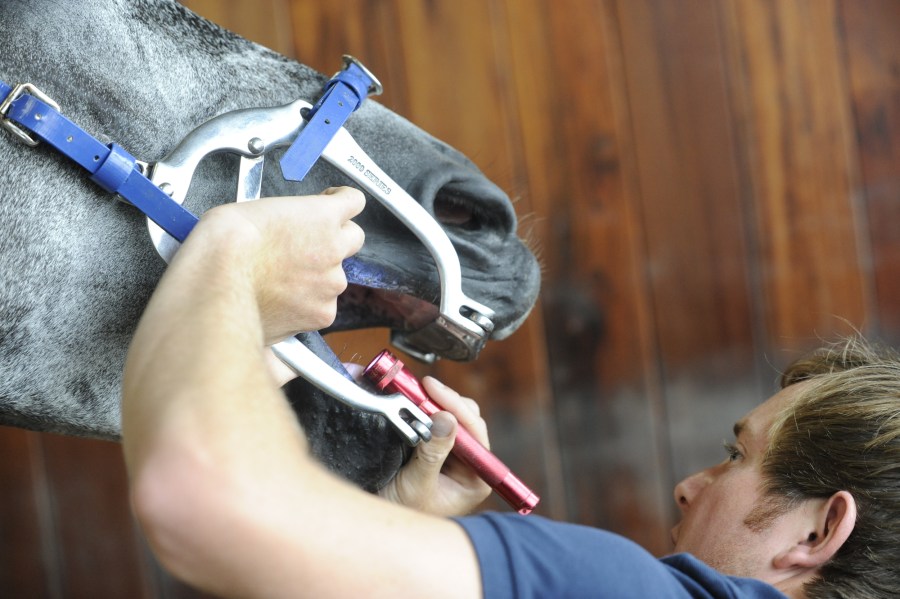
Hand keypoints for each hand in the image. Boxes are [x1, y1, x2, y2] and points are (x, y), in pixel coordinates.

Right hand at [186, 187, 364, 344]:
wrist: (216, 284)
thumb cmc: (225, 245)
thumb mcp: (256, 210)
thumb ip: (287, 218)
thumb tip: (287, 226)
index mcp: (321, 216)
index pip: (353, 201)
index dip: (340, 202)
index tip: (330, 205)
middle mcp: (333, 249)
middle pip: (353, 239)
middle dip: (334, 239)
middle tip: (306, 246)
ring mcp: (330, 284)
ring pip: (335, 278)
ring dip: (317, 277)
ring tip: (281, 281)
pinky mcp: (321, 314)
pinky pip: (321, 308)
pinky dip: (306, 306)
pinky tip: (281, 302)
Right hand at [378, 377, 491, 516]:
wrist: (379, 522)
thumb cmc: (403, 514)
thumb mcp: (417, 485)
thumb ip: (433, 454)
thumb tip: (446, 419)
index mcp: (476, 477)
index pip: (475, 432)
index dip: (456, 407)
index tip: (434, 390)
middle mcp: (469, 464)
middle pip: (466, 418)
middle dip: (444, 401)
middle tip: (421, 387)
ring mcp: (452, 454)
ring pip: (450, 416)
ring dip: (433, 403)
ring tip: (414, 392)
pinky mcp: (435, 447)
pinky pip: (434, 421)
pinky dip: (422, 409)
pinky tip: (411, 400)